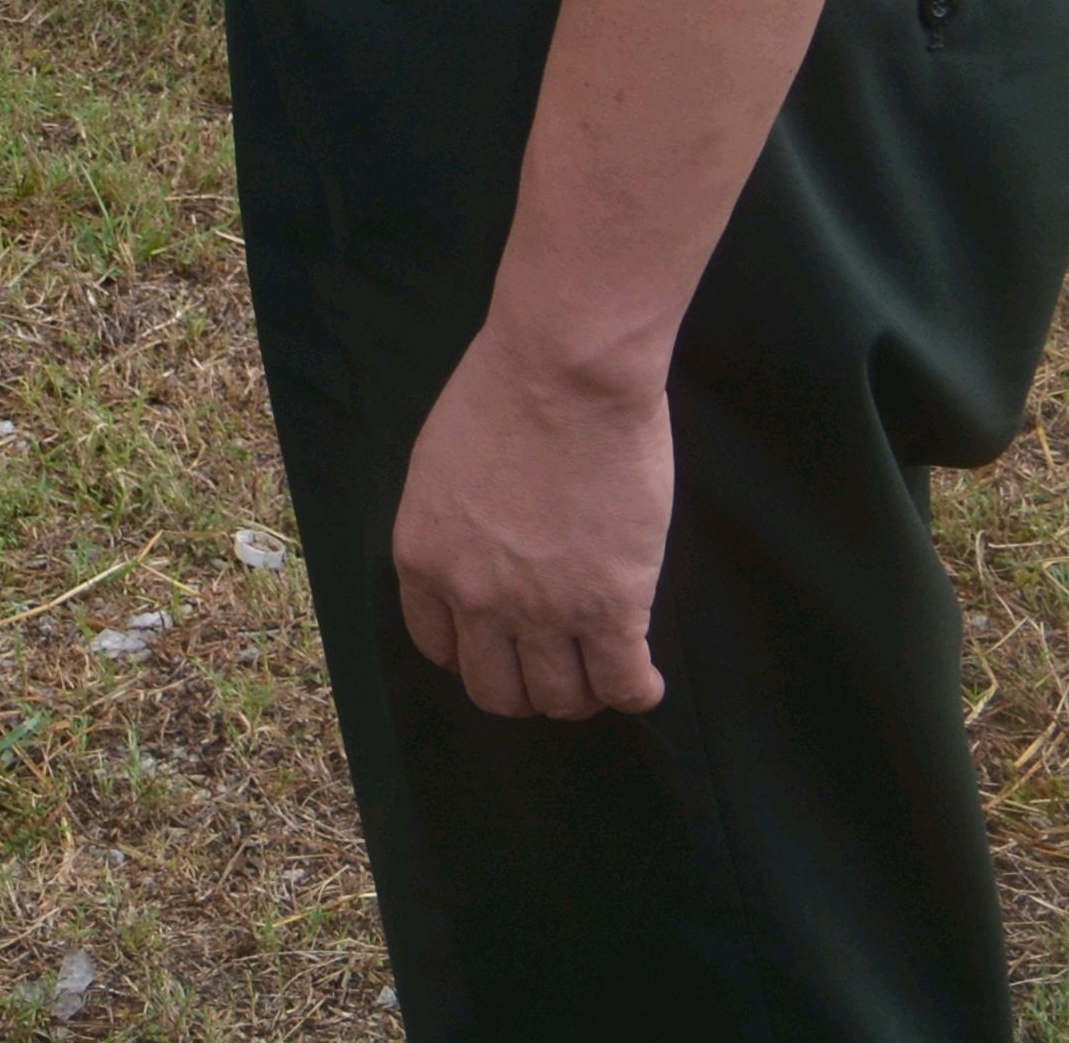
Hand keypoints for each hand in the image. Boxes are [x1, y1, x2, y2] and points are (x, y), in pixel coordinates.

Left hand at [391, 326, 675, 721]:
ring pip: (559, 698)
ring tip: (603, 670)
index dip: (475, 655)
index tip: (502, 647)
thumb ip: (456, 525)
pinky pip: (622, 685)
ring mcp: (542, 610)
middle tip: (556, 666)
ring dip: (581, 693)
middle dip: (526, 687)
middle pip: (495, 690)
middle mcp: (473, 597)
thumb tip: (484, 554)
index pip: (438, 647)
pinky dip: (636, 693)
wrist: (565, 369)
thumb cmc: (507, 390)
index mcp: (424, 557)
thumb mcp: (443, 465)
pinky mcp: (609, 607)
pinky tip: (644, 681)